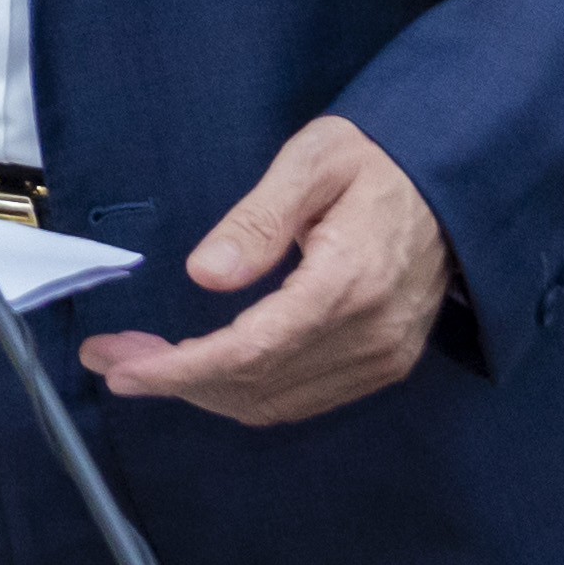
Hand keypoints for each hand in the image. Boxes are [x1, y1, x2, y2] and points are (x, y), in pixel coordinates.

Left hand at [76, 117, 450, 426]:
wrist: (452, 185)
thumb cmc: (376, 162)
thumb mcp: (312, 163)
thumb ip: (256, 221)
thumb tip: (203, 275)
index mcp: (348, 282)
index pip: (251, 350)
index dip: (179, 370)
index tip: (120, 367)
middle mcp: (370, 335)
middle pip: (255, 385)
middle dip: (174, 380)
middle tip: (111, 356)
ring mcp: (382, 357)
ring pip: (274, 402)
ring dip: (202, 391)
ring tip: (143, 362)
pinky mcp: (384, 365)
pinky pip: (301, 398)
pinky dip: (244, 392)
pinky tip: (203, 368)